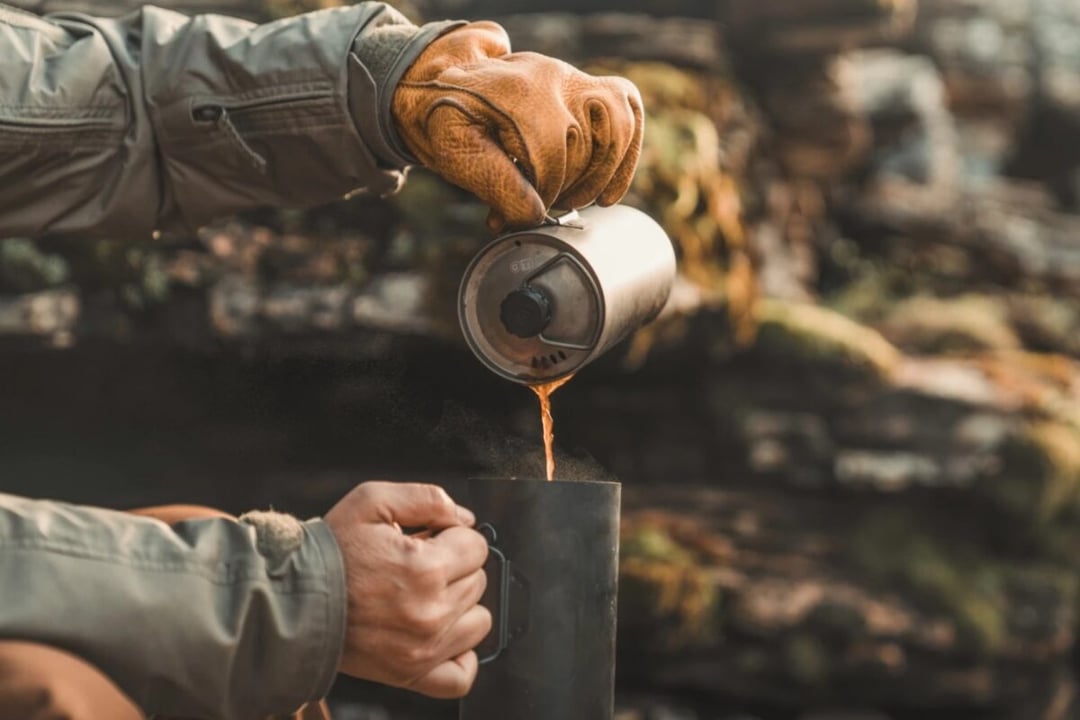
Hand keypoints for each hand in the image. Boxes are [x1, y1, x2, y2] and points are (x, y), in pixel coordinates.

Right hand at [324, 482, 489, 698]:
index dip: (453, 537)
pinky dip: (459, 654)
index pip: (476, 546)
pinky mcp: (412, 674)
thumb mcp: (372, 501)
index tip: (429, 540)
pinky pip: (462, 675)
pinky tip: (441, 633)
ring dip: (460, 605)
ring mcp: (423, 648)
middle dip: (453, 567)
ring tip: (426, 596)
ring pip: (478, 621)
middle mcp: (430, 612)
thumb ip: (426, 498)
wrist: (293, 599)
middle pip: (478, 580)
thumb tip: (464, 517)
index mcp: (425, 569)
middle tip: (417, 565)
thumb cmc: (331, 552)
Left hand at [392, 21, 643, 231]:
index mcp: (516, 93)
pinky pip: (628, 109)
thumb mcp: (454, 150)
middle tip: (540, 207)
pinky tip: (608, 194)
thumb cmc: (449, 119)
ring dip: (600, 176)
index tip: (519, 214)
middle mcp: (551, 78)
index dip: (540, 195)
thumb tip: (535, 216)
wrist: (446, 80)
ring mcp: (572, 78)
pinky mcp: (587, 85)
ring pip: (616, 126)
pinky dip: (627, 155)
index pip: (550, 156)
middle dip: (564, 188)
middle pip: (584, 145)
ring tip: (571, 200)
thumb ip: (492, 183)